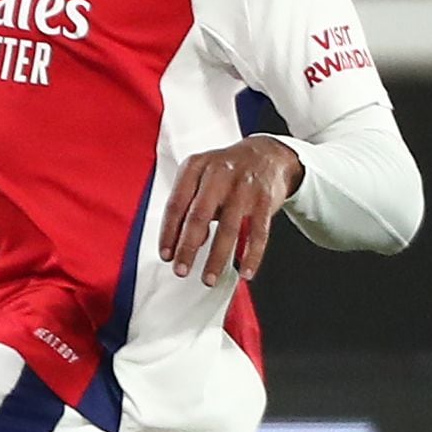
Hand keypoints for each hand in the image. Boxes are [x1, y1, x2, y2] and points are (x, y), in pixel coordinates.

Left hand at [157, 134, 298, 287]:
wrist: (267, 153)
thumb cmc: (224, 171)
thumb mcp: (201, 177)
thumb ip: (189, 206)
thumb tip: (185, 244)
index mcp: (195, 167)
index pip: (175, 204)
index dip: (168, 232)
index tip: (165, 255)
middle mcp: (218, 175)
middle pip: (198, 217)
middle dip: (187, 248)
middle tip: (180, 270)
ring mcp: (244, 187)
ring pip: (229, 228)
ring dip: (217, 258)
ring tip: (209, 278)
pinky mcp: (266, 199)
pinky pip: (259, 233)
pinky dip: (252, 255)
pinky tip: (245, 272)